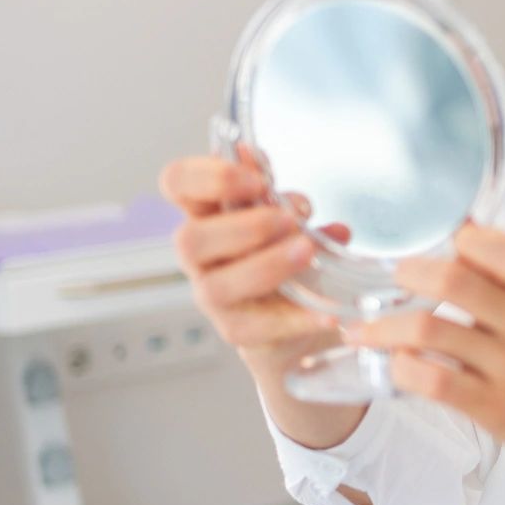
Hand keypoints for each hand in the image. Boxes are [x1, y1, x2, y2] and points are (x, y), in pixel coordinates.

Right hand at [159, 146, 347, 377]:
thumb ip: (279, 196)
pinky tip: (326, 310)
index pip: (177, 183)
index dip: (206, 176)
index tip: (256, 179)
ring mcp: (214, 297)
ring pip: (215, 287)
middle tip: (288, 220)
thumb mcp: (290, 217)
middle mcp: (202, 257)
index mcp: (208, 214)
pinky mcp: (237, 331)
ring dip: (265, 265)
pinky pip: (258, 329)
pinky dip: (295, 317)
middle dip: (242, 227)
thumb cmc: (288, 253)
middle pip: (189, 240)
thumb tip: (271, 173)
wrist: (304, 313)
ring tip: (307, 252)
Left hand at [352, 220, 504, 490]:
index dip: (463, 241)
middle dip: (408, 275)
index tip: (440, 246)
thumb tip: (463, 227)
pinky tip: (394, 364)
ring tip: (362, 328)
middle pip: (454, 282)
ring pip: (430, 332)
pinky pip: (433, 381)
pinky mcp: (495, 407)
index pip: (503, 248)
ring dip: (385, 326)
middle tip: (391, 278)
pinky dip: (403, 369)